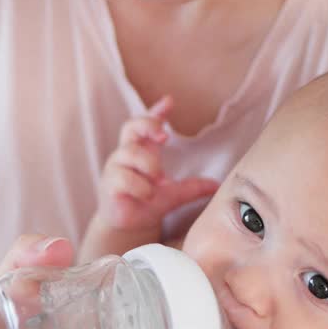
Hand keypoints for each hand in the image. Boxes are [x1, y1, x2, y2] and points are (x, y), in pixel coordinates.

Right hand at [97, 96, 218, 233]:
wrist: (130, 226)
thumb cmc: (149, 203)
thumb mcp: (175, 193)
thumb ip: (193, 186)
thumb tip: (217, 185)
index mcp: (143, 150)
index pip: (145, 124)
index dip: (155, 112)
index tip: (169, 101)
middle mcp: (126, 154)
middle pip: (131, 126)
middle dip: (148, 126)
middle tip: (164, 136)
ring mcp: (115, 167)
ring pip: (130, 153)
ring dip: (149, 166)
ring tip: (160, 182)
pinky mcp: (109, 184)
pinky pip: (124, 177)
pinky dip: (141, 186)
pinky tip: (148, 194)